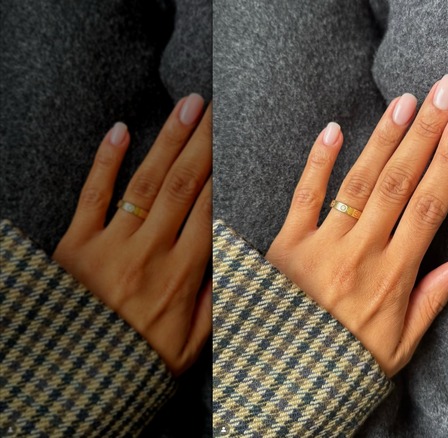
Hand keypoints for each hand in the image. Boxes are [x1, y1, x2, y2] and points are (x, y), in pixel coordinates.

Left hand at [53, 94, 212, 375]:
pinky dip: (105, 162)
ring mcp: (110, 244)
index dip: (223, 171)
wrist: (74, 378)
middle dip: (203, 142)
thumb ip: (219, 306)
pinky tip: (120, 131)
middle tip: (216, 107)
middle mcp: (150, 252)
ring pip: (146, 182)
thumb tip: (239, 266)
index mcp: (182, 275)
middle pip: (183, 186)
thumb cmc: (137, 360)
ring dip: (169, 141)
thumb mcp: (191, 347)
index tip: (235, 141)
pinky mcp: (75, 244)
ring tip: (188, 106)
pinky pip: (93, 195)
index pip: (208, 211)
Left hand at [266, 74, 447, 376]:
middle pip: (399, 182)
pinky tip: (334, 129)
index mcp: (392, 278)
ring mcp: (320, 245)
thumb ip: (432, 300)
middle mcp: (359, 254)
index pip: (429, 208)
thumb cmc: (346, 362)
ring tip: (406, 102)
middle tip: (446, 91)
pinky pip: (303, 196)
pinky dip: (317, 162)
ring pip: (358, 182)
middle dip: (426, 133)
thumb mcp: (400, 346)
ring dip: (384, 138)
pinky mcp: (285, 244)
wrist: (284, 379)